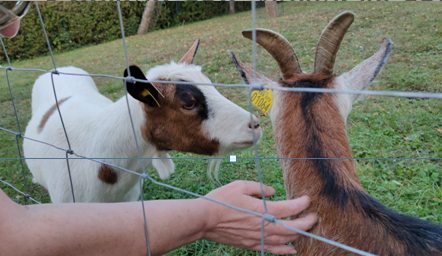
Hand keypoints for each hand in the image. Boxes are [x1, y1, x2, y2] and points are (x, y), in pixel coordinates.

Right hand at [200, 180, 316, 253]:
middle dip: (307, 222)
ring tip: (306, 229)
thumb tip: (272, 191)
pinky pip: (273, 249)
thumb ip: (260, 188)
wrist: (205, 219)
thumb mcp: (241, 185)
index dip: (302, 204)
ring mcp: (258, 238)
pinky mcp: (252, 245)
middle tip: (314, 216)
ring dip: (299, 234)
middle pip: (293, 228)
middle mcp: (264, 226)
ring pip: (286, 240)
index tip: (307, 199)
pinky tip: (292, 249)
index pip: (290, 208)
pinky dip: (285, 250)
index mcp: (263, 210)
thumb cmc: (222, 200)